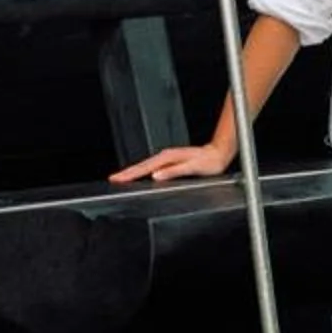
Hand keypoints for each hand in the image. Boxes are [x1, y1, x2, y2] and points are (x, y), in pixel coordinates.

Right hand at [109, 143, 233, 185]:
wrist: (218, 154)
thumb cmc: (209, 161)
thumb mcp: (194, 167)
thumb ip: (175, 171)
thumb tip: (157, 175)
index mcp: (169, 158)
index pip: (145, 167)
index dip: (131, 174)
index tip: (118, 178)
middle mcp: (166, 156)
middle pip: (142, 166)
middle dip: (126, 172)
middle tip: (112, 179)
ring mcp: (167, 158)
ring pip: (145, 166)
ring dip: (132, 171)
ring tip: (120, 178)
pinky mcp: (170, 161)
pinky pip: (151, 167)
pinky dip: (142, 171)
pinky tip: (138, 176)